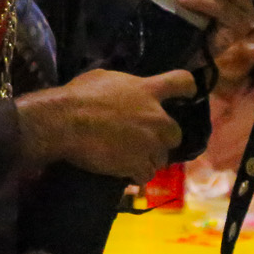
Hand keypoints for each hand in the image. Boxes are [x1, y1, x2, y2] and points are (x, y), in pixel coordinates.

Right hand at [18, 67, 195, 183]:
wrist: (65, 123)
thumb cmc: (79, 96)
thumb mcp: (103, 79)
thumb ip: (123, 86)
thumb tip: (124, 89)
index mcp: (148, 91)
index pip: (182, 83)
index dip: (187, 89)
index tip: (187, 94)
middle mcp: (156, 117)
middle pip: (175, 132)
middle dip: (162, 138)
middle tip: (144, 141)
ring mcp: (150, 143)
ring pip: (161, 157)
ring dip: (148, 159)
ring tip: (128, 160)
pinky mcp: (139, 164)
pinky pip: (145, 175)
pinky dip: (136, 175)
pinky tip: (123, 173)